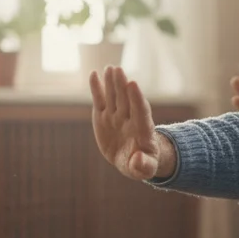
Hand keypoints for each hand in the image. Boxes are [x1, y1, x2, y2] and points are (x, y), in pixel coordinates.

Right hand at [89, 66, 173, 180]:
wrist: (133, 158)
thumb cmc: (142, 163)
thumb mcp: (145, 168)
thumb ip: (144, 165)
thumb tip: (139, 161)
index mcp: (142, 130)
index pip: (141, 111)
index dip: (136, 98)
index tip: (133, 84)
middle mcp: (129, 119)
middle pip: (126, 99)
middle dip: (122, 85)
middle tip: (118, 70)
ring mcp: (116, 116)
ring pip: (114, 96)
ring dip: (111, 82)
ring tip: (109, 68)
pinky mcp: (104, 116)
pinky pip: (100, 100)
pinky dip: (97, 88)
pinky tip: (93, 74)